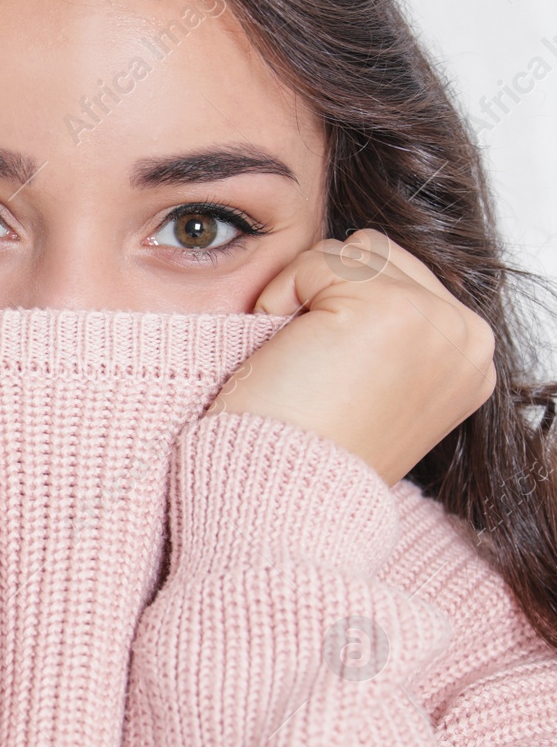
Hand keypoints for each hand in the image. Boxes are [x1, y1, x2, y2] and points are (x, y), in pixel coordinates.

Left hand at [207, 229, 496, 486]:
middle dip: (327, 296)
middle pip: (378, 255)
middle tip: (312, 369)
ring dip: (305, 294)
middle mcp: (468, 337)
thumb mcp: (371, 387)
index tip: (328, 377)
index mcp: (468, 359)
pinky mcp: (390, 308)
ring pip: (352, 250)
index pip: (400, 277)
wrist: (281, 496)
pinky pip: (315, 261)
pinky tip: (286, 357)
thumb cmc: (302, 449)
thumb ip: (387, 333)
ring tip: (302, 362)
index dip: (341, 311)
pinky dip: (279, 298)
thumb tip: (358, 265)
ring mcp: (437, 320)